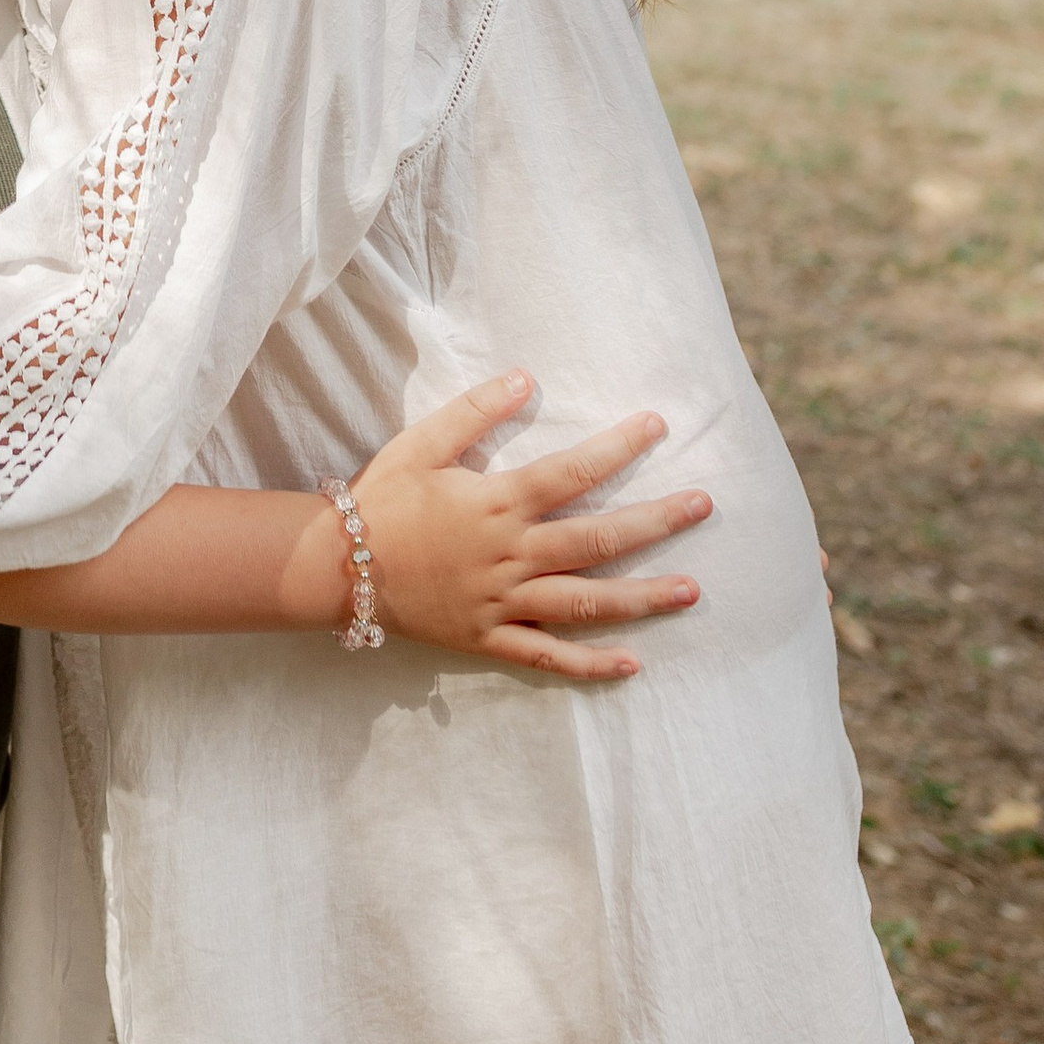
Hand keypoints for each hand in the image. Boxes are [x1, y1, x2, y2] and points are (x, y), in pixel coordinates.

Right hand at [347, 374, 710, 685]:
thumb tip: (526, 378)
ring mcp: (503, 602)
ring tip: (692, 590)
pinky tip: (632, 665)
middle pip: (597, 539)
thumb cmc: (381, 499)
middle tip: (704, 506)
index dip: (619, 448)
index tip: (658, 427)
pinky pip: (548, 656)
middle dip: (656, 522)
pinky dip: (590, 665)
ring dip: (642, 597)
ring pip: (585, 602)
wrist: (339, 568)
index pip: (572, 473)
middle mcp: (509, 555)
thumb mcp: (421, 444)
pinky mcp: (490, 638)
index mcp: (496, 504)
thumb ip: (474, 412)